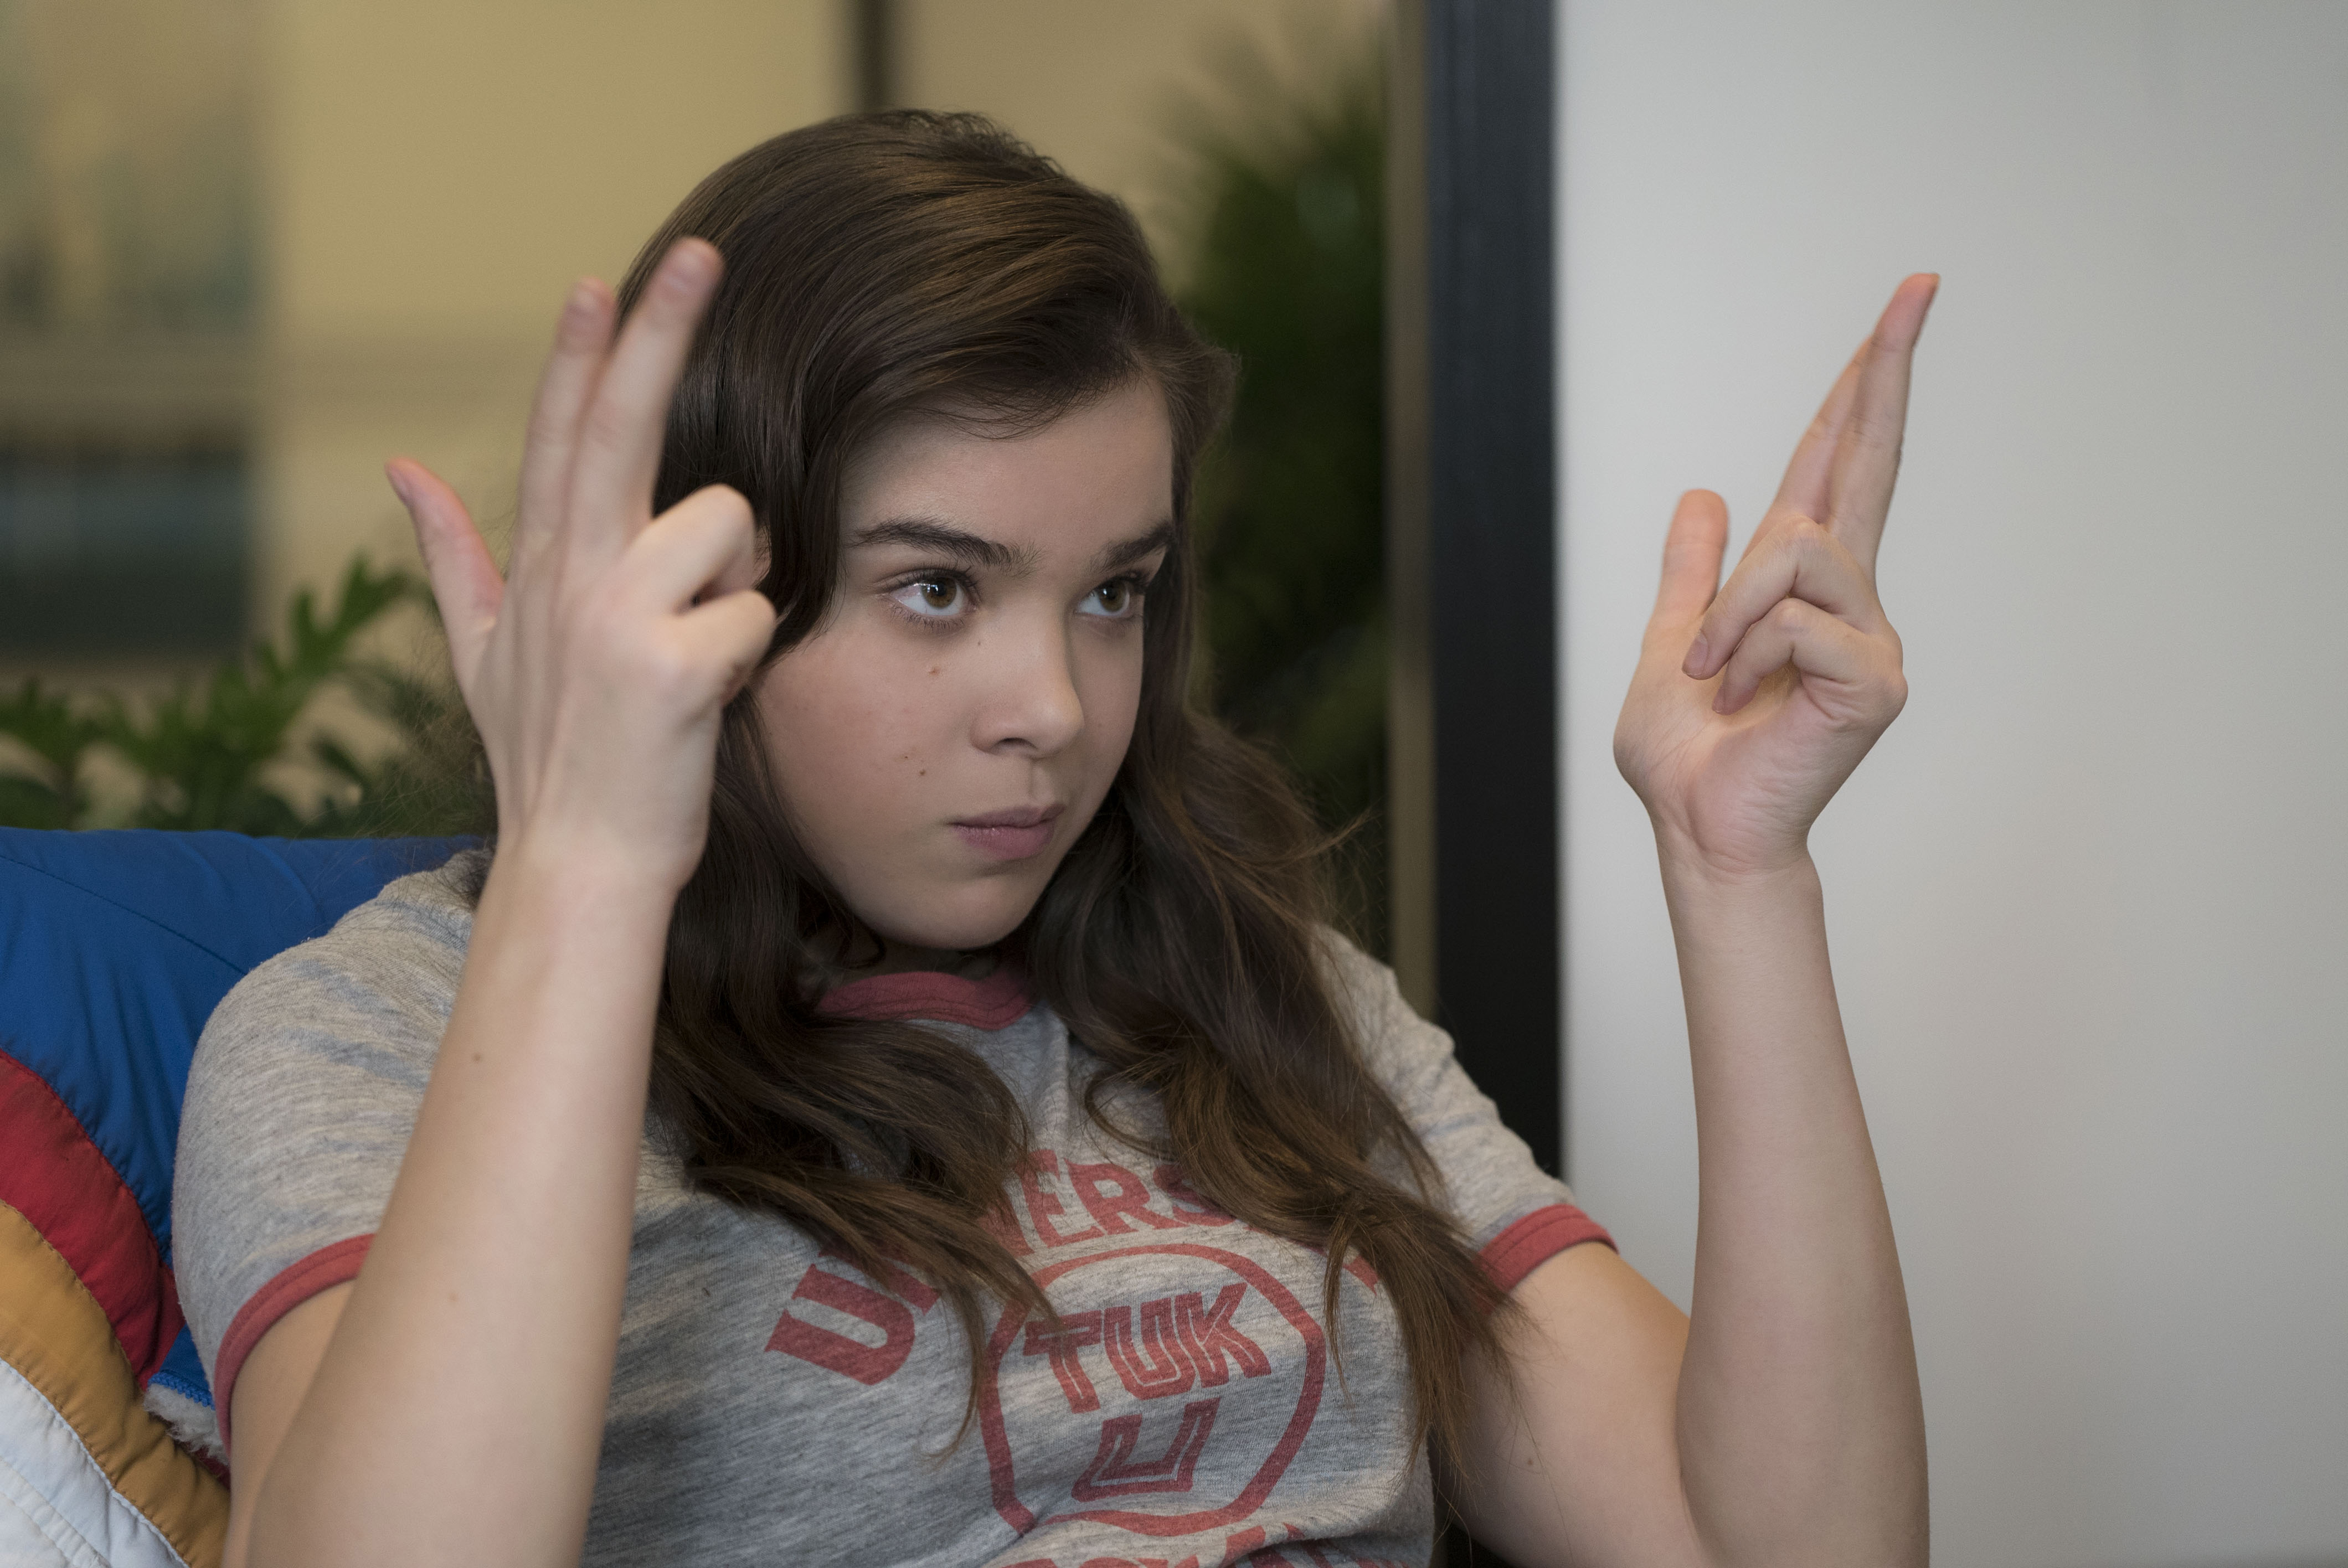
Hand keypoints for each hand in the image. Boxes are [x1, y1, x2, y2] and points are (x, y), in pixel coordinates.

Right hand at [386, 240, 777, 893]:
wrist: (578, 862)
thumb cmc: (550, 758)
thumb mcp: (482, 653)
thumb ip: (449, 554)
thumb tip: (399, 468)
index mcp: (541, 567)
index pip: (561, 435)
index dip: (579, 354)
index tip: (597, 280)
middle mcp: (571, 577)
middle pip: (621, 428)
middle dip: (658, 333)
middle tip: (698, 255)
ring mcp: (615, 618)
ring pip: (729, 527)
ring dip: (736, 588)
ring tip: (697, 654)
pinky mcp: (668, 666)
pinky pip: (755, 616)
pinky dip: (749, 659)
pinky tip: (710, 700)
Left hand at [1613, 274, 1936, 879]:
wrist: (1697, 826)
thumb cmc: (1690, 755)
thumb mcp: (1675, 641)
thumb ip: (1693, 575)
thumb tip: (1703, 497)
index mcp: (1801, 585)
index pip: (1838, 464)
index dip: (1864, 388)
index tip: (1901, 309)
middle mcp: (1849, 598)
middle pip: (1869, 461)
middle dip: (1887, 370)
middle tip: (1918, 284)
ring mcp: (1870, 636)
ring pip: (1794, 551)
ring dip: (1730, 613)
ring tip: (1714, 675)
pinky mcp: (1875, 678)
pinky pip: (1792, 617)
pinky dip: (1743, 650)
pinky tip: (1740, 693)